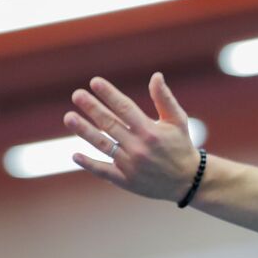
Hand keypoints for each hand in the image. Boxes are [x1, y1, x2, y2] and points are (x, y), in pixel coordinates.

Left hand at [64, 72, 199, 201]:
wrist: (187, 182)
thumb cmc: (181, 145)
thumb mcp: (177, 120)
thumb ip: (164, 98)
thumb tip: (155, 76)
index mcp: (150, 131)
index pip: (125, 108)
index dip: (109, 94)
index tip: (94, 82)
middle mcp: (138, 147)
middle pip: (110, 124)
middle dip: (92, 108)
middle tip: (77, 95)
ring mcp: (130, 165)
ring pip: (102, 145)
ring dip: (84, 131)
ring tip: (69, 117)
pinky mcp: (126, 180)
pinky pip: (103, 171)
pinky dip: (89, 163)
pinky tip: (74, 154)